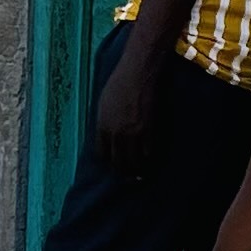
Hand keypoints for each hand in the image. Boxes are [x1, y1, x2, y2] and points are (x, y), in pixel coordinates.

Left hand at [91, 48, 159, 177]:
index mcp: (101, 127)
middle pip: (117, 161)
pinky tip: (149, 159)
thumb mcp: (103, 104)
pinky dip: (148, 157)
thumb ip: (104, 121)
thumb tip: (105, 133)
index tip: (112, 162)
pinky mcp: (147, 130)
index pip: (102, 153)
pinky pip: (147, 151)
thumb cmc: (118, 84)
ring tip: (139, 174)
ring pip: (133, 160)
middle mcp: (115, 134)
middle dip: (122, 171)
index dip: (107, 160)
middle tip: (127, 176)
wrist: (137, 74)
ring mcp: (132, 134)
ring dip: (136, 169)